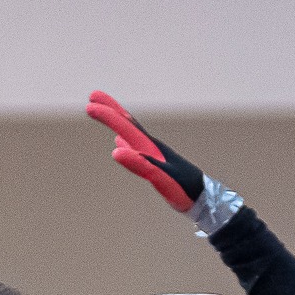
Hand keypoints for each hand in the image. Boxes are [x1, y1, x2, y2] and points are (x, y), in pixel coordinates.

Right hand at [86, 90, 204, 211]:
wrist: (205, 199)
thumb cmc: (185, 190)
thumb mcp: (162, 178)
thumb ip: (140, 164)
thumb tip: (115, 149)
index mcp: (151, 148)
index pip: (125, 126)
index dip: (108, 115)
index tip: (89, 104)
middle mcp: (151, 147)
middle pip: (128, 123)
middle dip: (110, 109)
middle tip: (92, 95)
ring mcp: (154, 154)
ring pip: (131, 133)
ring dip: (117, 122)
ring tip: (106, 113)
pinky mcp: (157, 164)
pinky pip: (137, 148)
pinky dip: (125, 141)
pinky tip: (120, 143)